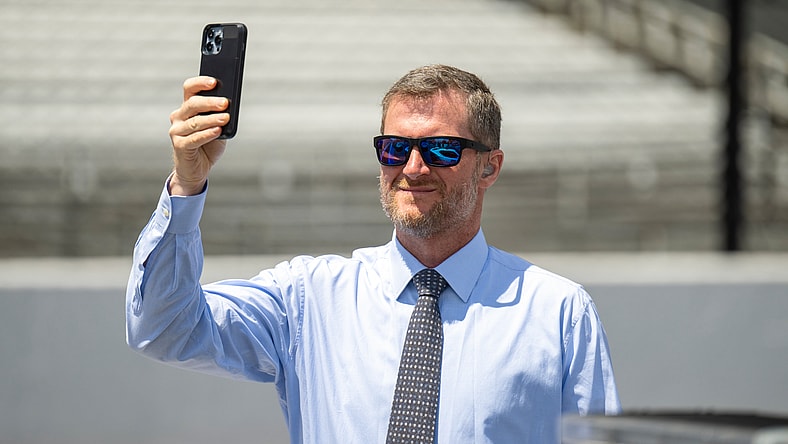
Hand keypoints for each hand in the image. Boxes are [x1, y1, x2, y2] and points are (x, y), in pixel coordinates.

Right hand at [168, 76, 229, 195]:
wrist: (198, 169)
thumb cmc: (208, 145)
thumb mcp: (218, 127)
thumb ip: (221, 117)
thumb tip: (230, 107)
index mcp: (187, 108)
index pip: (189, 89)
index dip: (200, 83)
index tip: (215, 81)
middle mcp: (179, 117)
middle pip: (192, 104)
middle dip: (210, 102)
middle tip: (225, 102)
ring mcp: (177, 131)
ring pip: (195, 121)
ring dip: (212, 119)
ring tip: (226, 117)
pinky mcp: (179, 146)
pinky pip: (194, 138)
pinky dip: (207, 133)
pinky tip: (218, 130)